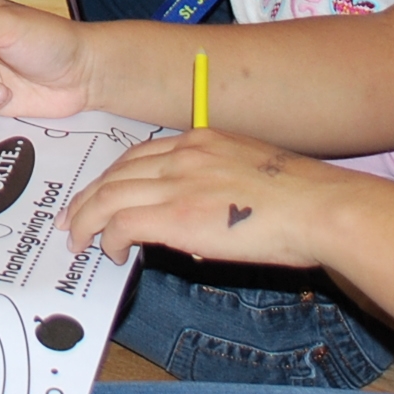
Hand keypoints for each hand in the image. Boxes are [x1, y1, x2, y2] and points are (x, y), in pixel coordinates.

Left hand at [61, 127, 354, 269]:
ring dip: (87, 220)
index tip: (101, 193)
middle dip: (89, 197)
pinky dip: (107, 238)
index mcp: (202, 139)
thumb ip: (219, 184)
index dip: (113, 176)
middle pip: (115, 173)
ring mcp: (178, 182)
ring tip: (79, 240)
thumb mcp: (253, 173)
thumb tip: (202, 218)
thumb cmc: (303, 200)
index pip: (139, 154)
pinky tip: (111, 253)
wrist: (320, 208)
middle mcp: (183, 154)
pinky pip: (121, 223)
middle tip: (73, 219)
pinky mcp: (176, 215)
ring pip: (108, 196)